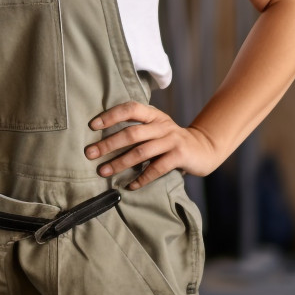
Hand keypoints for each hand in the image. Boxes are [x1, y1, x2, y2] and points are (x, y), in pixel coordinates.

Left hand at [85, 102, 219, 189]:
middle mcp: (162, 124)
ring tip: (104, 171)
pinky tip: (130, 185)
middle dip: (108, 144)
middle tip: (90, 153)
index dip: (111, 115)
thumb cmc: (170, 139)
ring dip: (119, 162)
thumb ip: (137, 129)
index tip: (93, 126)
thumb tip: (103, 139)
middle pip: (131, 133)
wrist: (203, 148)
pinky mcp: (180, 156)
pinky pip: (157, 168)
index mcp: (153, 114)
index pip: (130, 109)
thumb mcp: (155, 128)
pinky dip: (142, 178)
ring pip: (141, 152)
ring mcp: (172, 139)